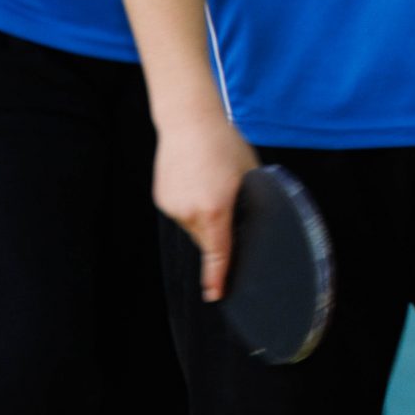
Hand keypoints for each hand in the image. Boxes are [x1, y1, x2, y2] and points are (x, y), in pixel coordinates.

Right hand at [154, 111, 258, 301]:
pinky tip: (195, 179)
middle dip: (218, 230)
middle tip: (225, 199)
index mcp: (216, 209)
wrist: (188, 119)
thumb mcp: (250, 173)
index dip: (218, 277)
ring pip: (193, 225)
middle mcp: (191, 213)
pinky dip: (190, 203)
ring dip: (204, 215)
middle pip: (207, 239)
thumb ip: (250, 202)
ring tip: (209, 181)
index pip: (219, 253)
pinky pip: (181, 211)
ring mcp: (173, 206)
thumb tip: (252, 222)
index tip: (216, 295)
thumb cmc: (224, 143)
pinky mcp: (162, 198)